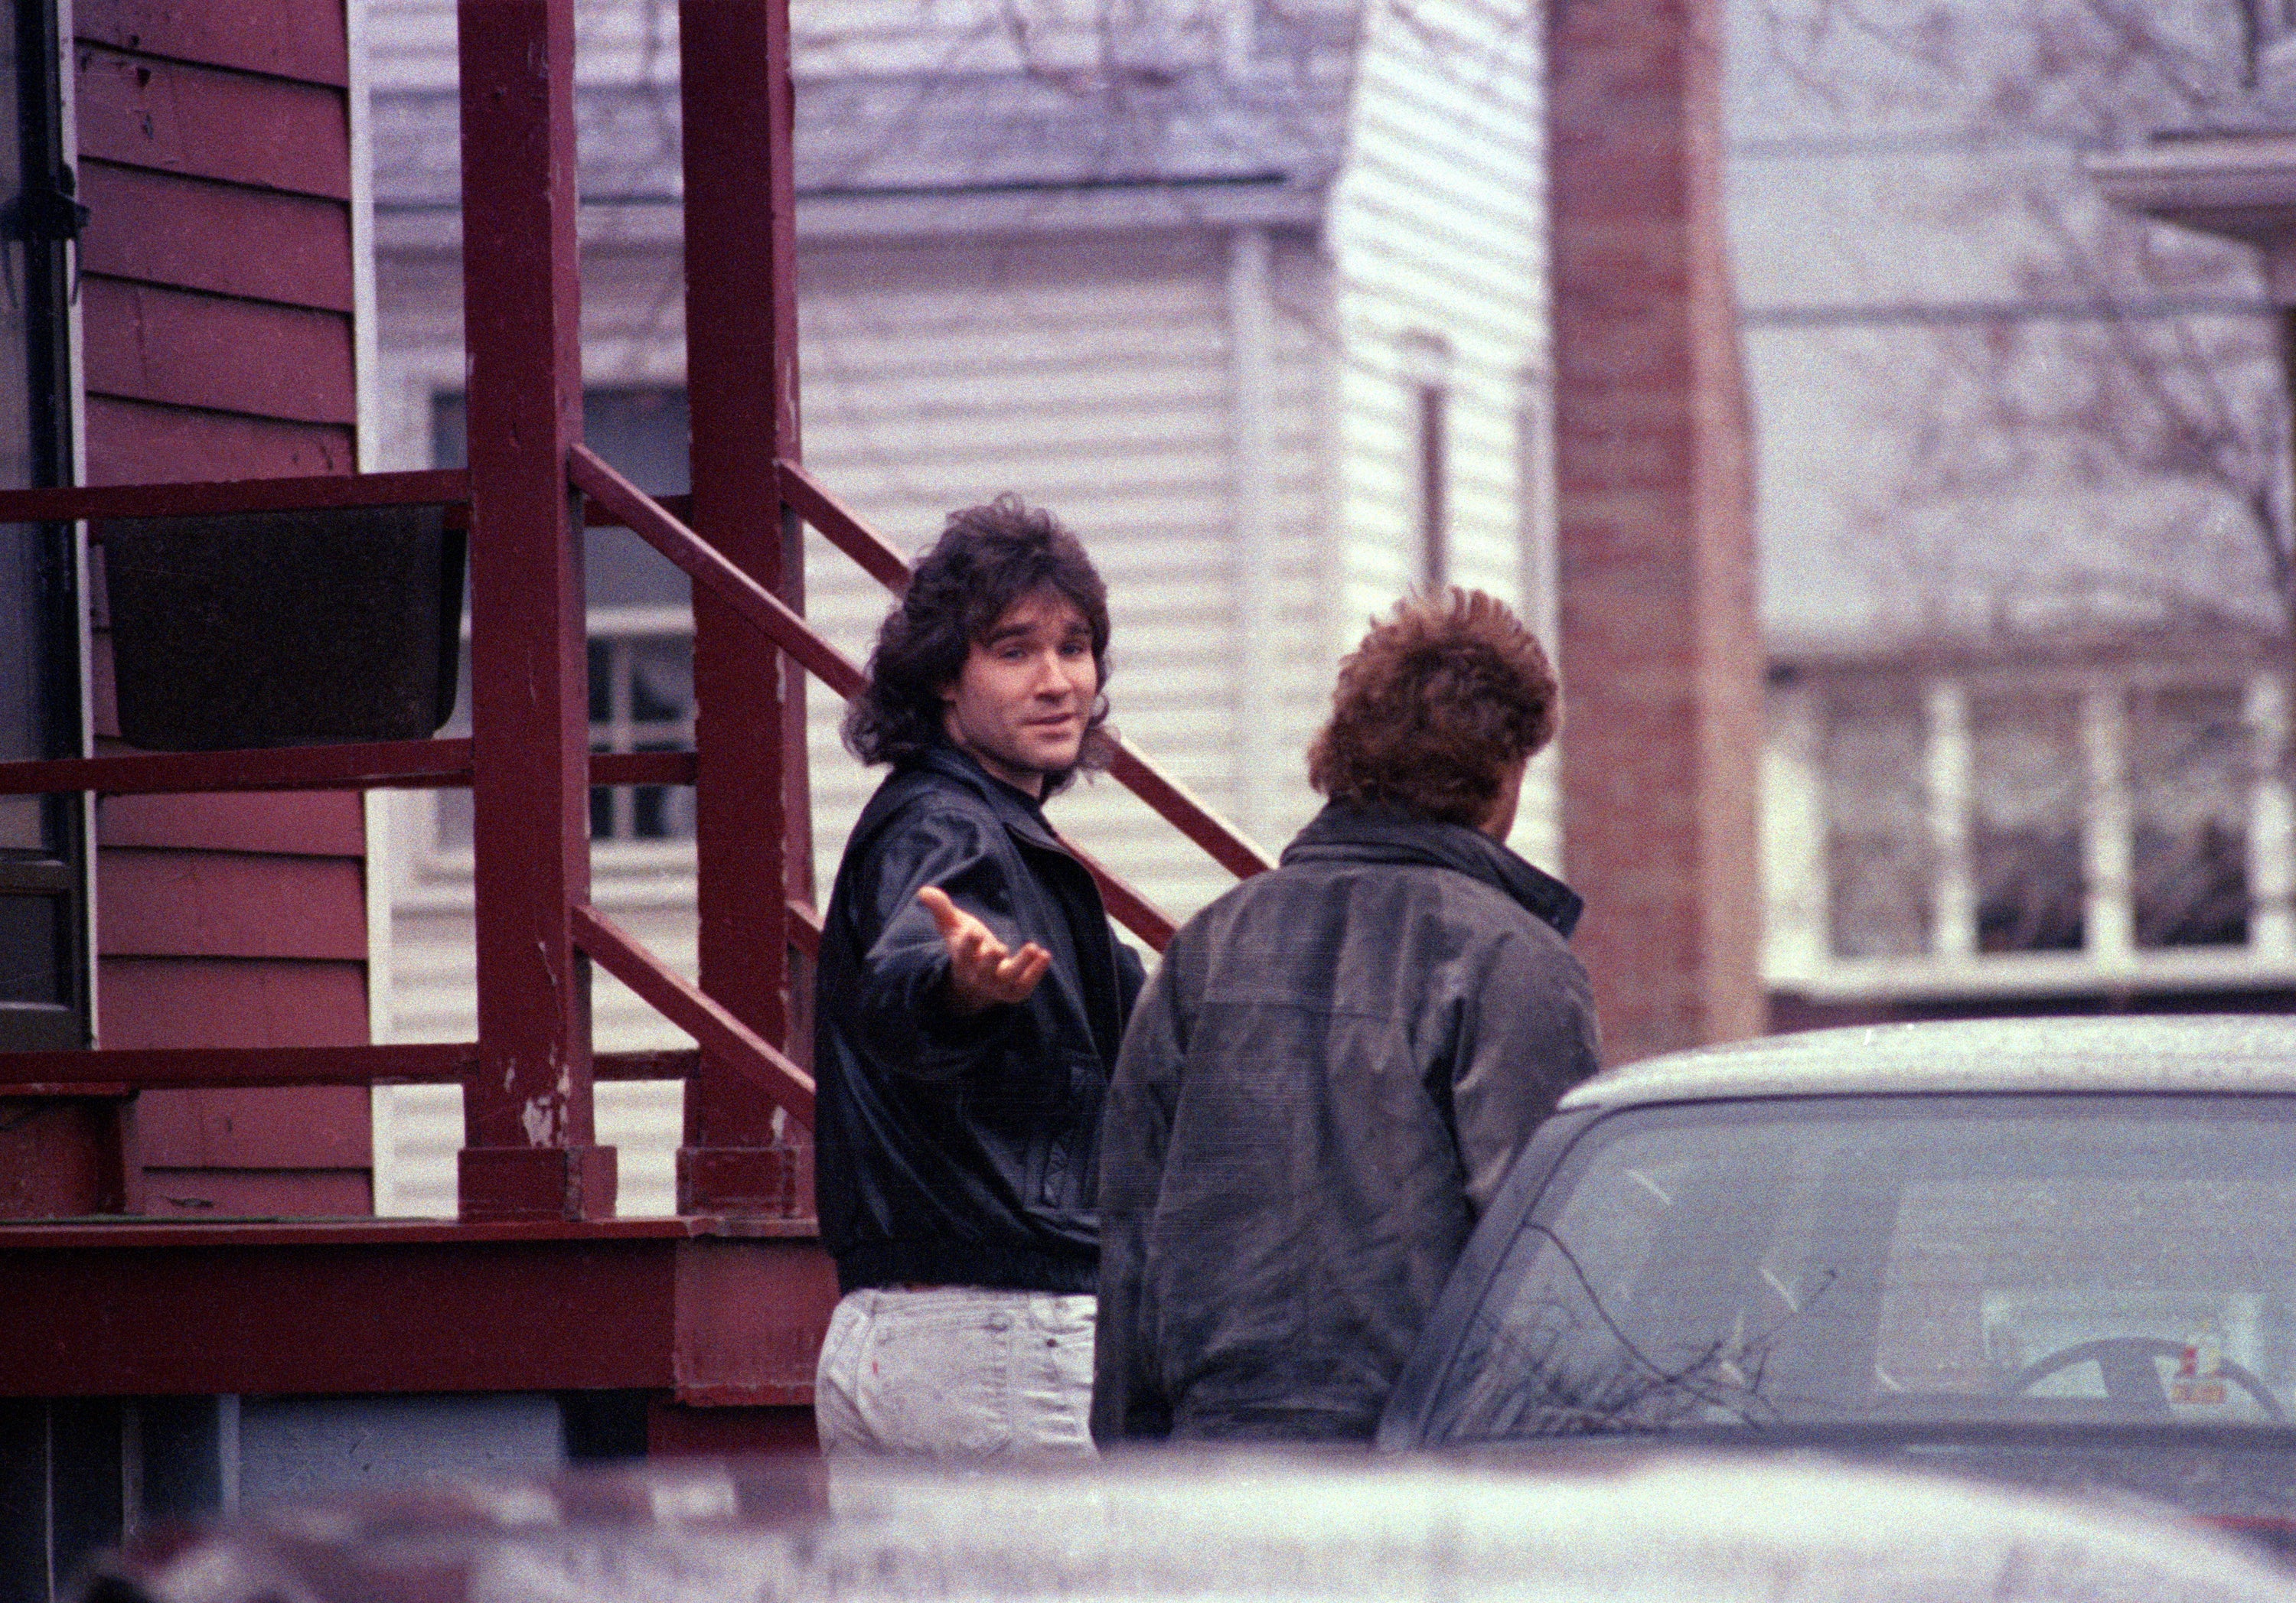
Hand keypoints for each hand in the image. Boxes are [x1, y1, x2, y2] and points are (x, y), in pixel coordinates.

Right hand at [918, 885, 1050, 1013]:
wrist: (974, 982)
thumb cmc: (965, 945)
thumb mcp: (953, 925)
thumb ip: (941, 908)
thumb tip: (924, 891)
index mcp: (962, 959)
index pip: (964, 953)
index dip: (969, 944)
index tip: (974, 932)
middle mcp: (979, 976)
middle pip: (985, 971)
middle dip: (991, 960)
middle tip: (1000, 948)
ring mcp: (997, 986)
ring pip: (1008, 979)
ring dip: (1021, 965)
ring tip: (1034, 948)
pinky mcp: (1014, 991)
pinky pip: (1025, 986)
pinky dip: (1036, 973)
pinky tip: (1045, 955)